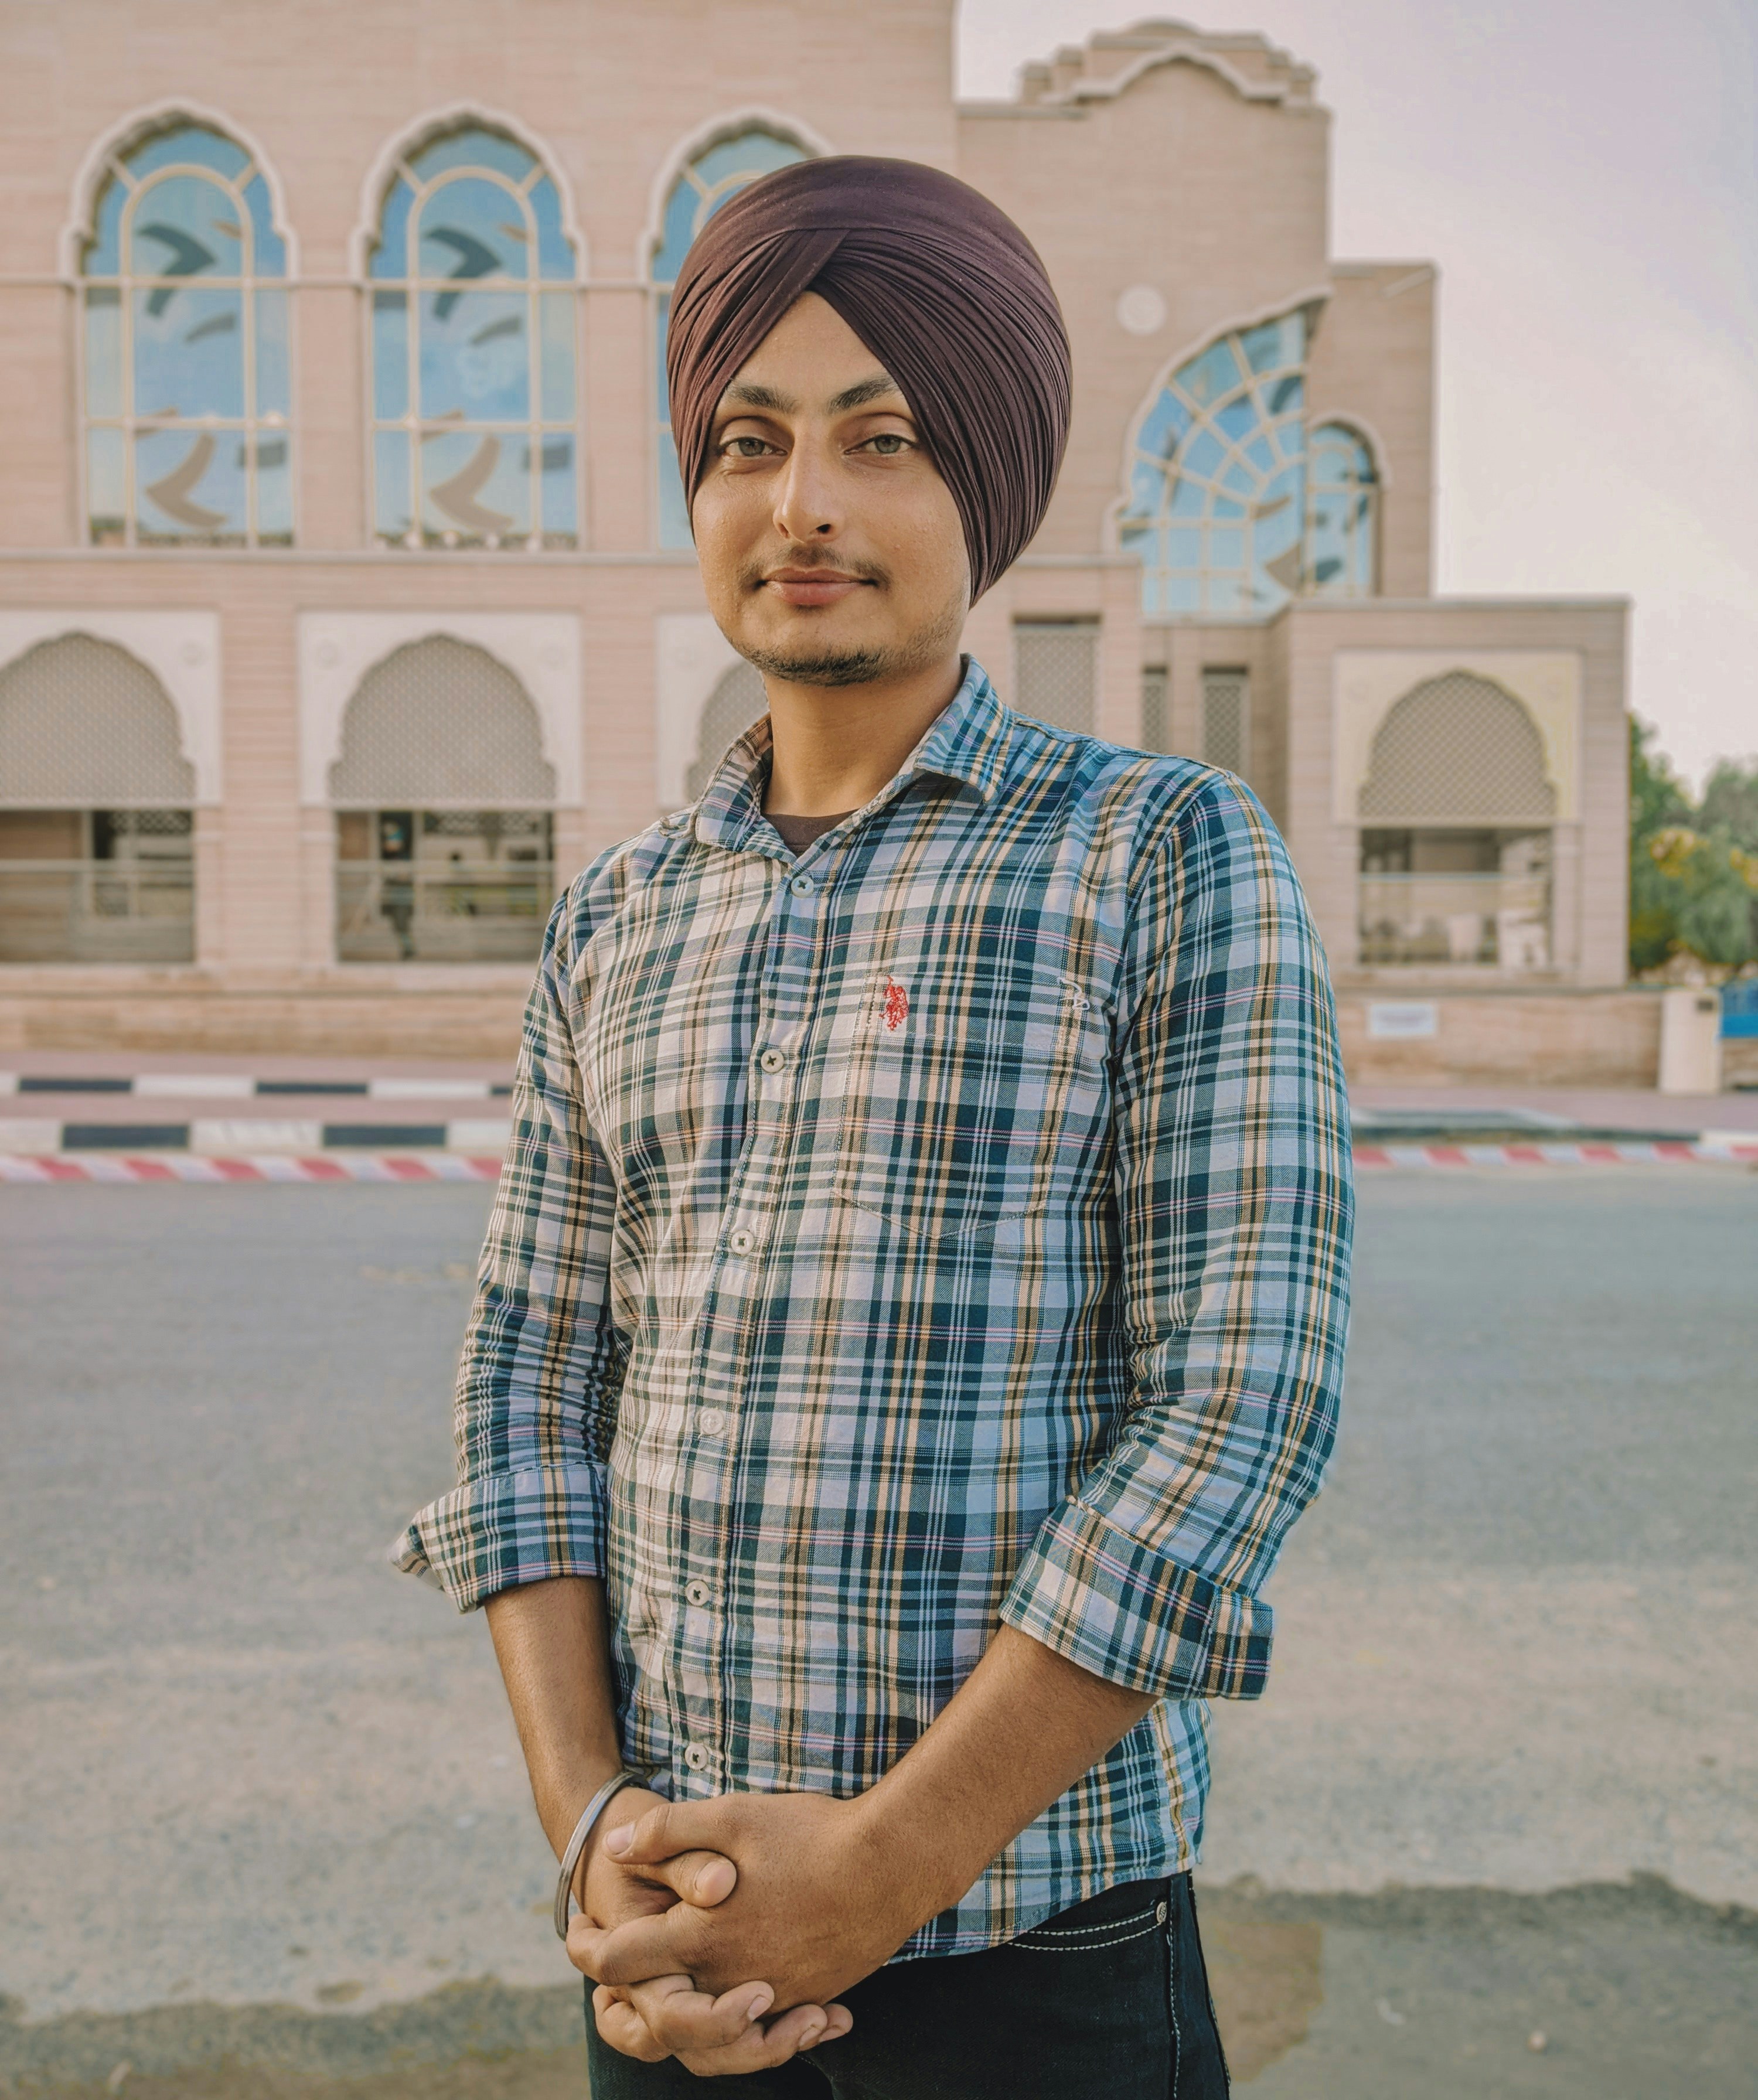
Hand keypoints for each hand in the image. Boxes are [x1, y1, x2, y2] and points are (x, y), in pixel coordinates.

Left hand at [569, 1786, 853, 2073]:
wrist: (893, 1865)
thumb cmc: (810, 1835)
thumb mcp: (732, 1814)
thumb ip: (668, 1832)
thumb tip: (613, 1848)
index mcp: (701, 1935)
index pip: (619, 1960)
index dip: (586, 1948)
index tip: (571, 1933)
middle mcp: (729, 1979)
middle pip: (655, 2010)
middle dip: (621, 1994)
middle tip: (605, 1975)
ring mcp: (771, 1995)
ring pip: (705, 2034)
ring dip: (673, 2017)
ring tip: (658, 1992)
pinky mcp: (806, 1997)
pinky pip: (755, 2028)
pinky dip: (731, 2022)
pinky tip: (728, 1992)